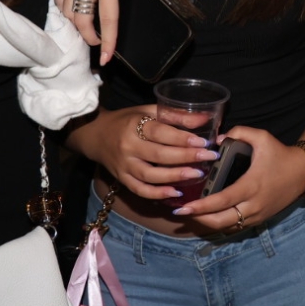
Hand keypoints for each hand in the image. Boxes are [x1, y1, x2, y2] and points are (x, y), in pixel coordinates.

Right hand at [54, 0, 150, 62]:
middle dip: (89, 39)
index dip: (109, 42)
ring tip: (86, 29)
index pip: (108, 20)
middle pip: (82, 23)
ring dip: (76, 26)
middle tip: (98, 43)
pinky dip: (65, 10)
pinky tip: (73, 11)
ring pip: (67, 13)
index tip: (109, 58)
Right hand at [67, 106, 219, 202]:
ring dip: (175, 177)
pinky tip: (176, 192)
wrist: (95, 134)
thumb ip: (175, 115)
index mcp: (135, 125)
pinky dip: (158, 193)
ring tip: (197, 175)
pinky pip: (140, 190)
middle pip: (159, 155)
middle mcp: (128, 147)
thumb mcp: (148, 111)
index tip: (203, 142)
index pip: (161, 133)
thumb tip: (205, 118)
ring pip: (150, 175)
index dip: (182, 138)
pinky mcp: (122, 179)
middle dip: (186, 157)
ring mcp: (124, 165)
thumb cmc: (127, 120)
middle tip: (209, 158)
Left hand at [170, 126, 304, 232]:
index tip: (185, 207)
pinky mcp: (259, 219)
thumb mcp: (262, 137)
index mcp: (251, 185)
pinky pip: (236, 227)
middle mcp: (253, 205)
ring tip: (191, 215)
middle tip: (182, 213)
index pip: (222, 201)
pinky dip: (221, 224)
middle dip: (199, 220)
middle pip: (221, 221)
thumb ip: (239, 132)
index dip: (202, 207)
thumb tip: (218, 139)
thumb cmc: (280, 154)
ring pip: (227, 227)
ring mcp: (257, 215)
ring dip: (208, 223)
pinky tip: (209, 217)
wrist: (303, 172)